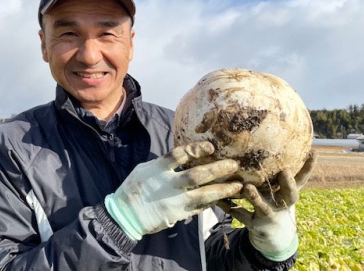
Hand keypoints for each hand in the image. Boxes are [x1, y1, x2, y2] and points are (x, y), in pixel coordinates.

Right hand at [105, 141, 242, 239]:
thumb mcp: (144, 168)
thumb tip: (183, 155)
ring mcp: (174, 201)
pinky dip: (212, 202)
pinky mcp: (178, 214)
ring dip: (223, 190)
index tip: (211, 147)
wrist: (126, 215)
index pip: (179, 154)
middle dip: (218, 169)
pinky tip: (223, 198)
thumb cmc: (134, 187)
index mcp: (157, 169)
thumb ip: (164, 163)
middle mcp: (168, 184)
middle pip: (197, 175)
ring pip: (204, 195)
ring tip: (237, 186)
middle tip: (234, 165)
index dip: (197, 149)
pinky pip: (199, 208)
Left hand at [217, 151, 317, 260]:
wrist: (274, 235)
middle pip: (291, 196)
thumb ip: (286, 171)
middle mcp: (282, 205)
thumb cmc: (277, 202)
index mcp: (290, 194)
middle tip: (284, 171)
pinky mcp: (255, 225)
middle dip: (288, 184)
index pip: (303, 179)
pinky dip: (231, 209)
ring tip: (247, 188)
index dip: (309, 168)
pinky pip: (242, 216)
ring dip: (256, 198)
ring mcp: (270, 216)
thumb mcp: (284, 189)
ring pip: (264, 208)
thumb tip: (291, 143)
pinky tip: (221, 201)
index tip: (312, 153)